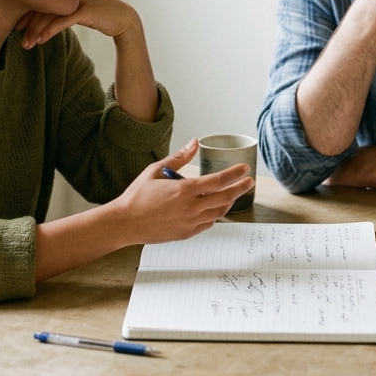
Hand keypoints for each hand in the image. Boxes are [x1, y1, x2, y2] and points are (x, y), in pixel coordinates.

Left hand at [18, 0, 140, 48]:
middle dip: (29, 24)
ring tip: (28, 45)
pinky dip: (50, 31)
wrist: (124, 19)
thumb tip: (43, 18)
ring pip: (51, 14)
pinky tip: (42, 40)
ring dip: (37, 31)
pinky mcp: (87, 11)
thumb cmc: (100, 15)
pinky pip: (63, 21)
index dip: (28, 12)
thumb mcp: (79, 8)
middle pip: (44, 5)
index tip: (19, 26)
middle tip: (21, 40)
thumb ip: (63, 8)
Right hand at [109, 139, 253, 244]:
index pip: (218, 181)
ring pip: (218, 213)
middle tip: (249, 182)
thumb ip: (179, 157)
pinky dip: (214, 215)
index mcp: (185, 190)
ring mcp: (190, 222)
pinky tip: (215, 209)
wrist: (125, 223)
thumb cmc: (138, 195)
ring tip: (233, 194)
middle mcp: (191, 207)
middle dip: (240, 189)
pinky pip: (207, 224)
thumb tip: (194, 142)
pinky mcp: (186, 233)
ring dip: (228, 202)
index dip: (234, 174)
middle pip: (224, 198)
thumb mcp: (156, 170)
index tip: (245, 169)